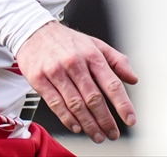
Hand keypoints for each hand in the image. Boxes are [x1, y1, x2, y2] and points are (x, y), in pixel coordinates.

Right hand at [14, 21, 136, 142]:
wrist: (33, 31)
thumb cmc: (66, 40)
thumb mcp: (95, 44)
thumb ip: (117, 61)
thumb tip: (133, 78)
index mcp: (92, 55)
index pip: (111, 83)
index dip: (122, 104)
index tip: (130, 119)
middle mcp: (74, 63)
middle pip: (94, 98)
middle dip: (105, 120)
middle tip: (112, 133)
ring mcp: (56, 71)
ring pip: (76, 104)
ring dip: (89, 124)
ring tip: (97, 135)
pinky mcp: (39, 79)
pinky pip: (56, 104)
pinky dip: (67, 119)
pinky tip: (77, 127)